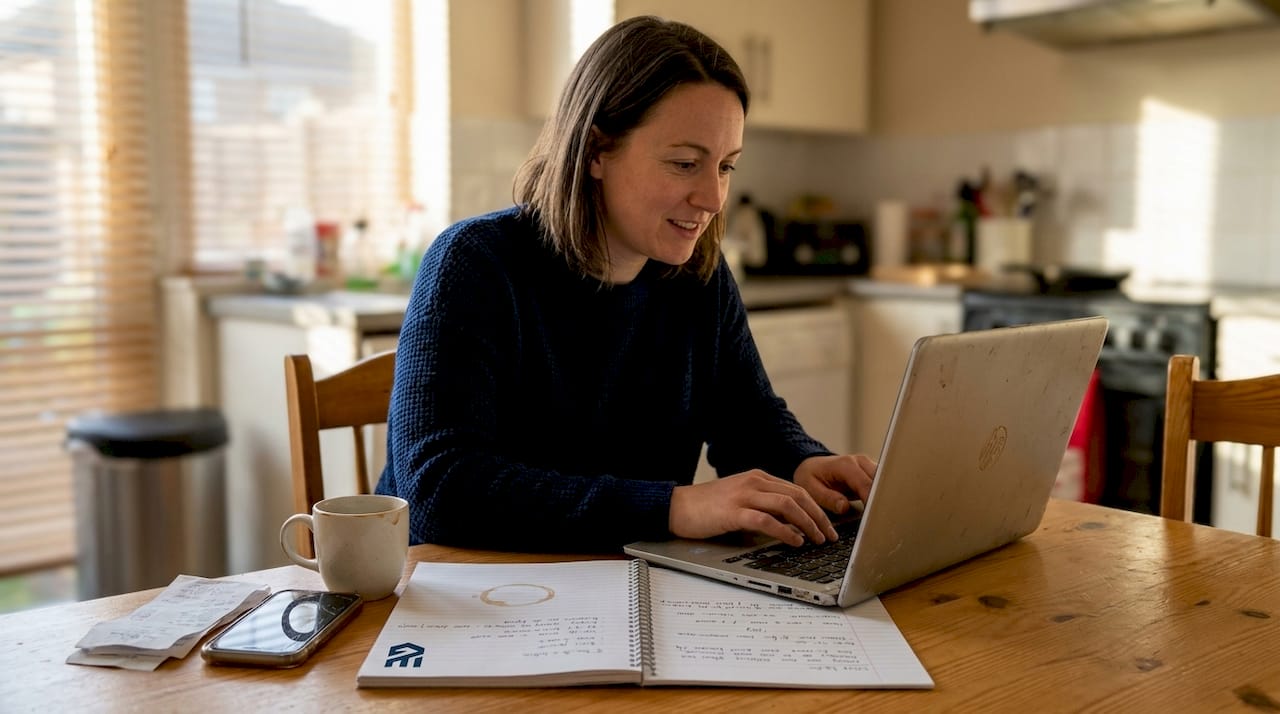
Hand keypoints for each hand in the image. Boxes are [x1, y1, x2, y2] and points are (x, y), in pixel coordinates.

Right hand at [669, 470, 838, 546]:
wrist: (677, 506)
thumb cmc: (708, 508)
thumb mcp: (741, 500)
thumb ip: (763, 506)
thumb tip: (791, 524)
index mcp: (758, 478)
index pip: (797, 489)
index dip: (817, 508)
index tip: (828, 525)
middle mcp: (754, 482)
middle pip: (798, 495)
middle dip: (819, 516)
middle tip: (830, 535)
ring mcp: (744, 495)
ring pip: (788, 505)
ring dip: (808, 523)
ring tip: (817, 539)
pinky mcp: (734, 512)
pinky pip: (767, 520)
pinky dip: (785, 531)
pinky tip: (795, 541)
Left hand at [793, 453, 876, 515]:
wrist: (811, 466)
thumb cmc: (810, 477)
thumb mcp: (811, 489)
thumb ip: (828, 498)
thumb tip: (844, 507)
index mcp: (846, 465)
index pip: (866, 484)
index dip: (872, 502)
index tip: (874, 518)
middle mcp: (861, 462)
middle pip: (881, 483)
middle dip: (882, 501)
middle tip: (881, 521)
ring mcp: (868, 466)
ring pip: (886, 483)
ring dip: (884, 499)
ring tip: (882, 517)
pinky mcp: (872, 473)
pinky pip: (883, 485)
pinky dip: (883, 497)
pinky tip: (880, 511)